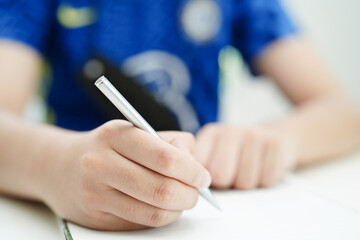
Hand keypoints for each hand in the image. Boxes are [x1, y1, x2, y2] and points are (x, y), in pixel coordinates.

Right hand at [40, 120, 210, 229]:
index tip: (203, 177)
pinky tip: (161, 206)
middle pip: (162, 189)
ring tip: (181, 199)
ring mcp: (95, 194)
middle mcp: (101, 163)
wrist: (60, 167)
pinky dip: (160, 217)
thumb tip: (196, 165)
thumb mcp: (136, 132)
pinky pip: (141, 223)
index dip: (192, 170)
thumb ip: (171, 142)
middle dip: (190, 194)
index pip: (165, 158)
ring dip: (178, 209)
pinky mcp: (95, 217)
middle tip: (196, 192)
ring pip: (154, 212)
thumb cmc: (109, 147)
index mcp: (116, 135)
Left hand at [194, 123, 295, 189]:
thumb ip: (199, 167)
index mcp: (211, 134)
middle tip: (232, 177)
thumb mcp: (214, 155)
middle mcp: (230, 130)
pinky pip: (266, 180)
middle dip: (226, 184)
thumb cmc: (237, 154)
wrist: (272, 138)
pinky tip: (263, 169)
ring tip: (248, 172)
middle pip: (220, 175)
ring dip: (247, 184)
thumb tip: (191, 184)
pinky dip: (265, 181)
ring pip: (245, 182)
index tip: (210, 179)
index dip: (204, 179)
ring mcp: (254, 135)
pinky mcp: (276, 143)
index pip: (198, 166)